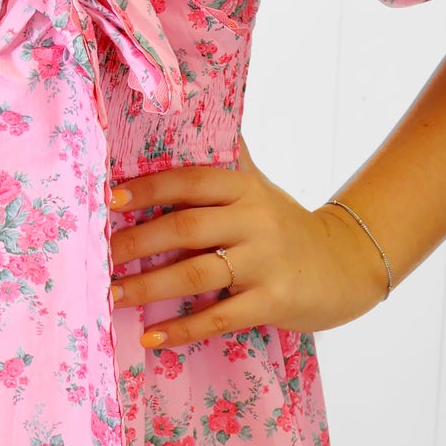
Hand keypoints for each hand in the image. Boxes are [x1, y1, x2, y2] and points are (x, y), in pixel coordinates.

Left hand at [107, 134, 390, 346]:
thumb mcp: (256, 187)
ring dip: (149, 287)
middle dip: (137, 242)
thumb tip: (183, 108)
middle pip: (186, 227)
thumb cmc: (283, 225)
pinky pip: (221, 316)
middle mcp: (255, 219)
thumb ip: (223, 160)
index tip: (109, 199)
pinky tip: (152, 336)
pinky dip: (183, 329)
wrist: (345, 265)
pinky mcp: (275, 301)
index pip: (189, 180)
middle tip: (99, 255)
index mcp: (244, 187)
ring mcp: (266, 262)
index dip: (148, 188)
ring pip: (197, 273)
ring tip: (113, 295)